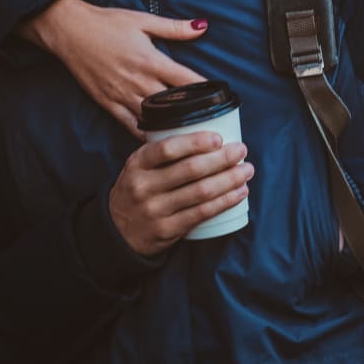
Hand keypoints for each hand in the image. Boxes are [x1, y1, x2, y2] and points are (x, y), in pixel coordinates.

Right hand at [17, 0, 207, 136]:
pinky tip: (158, 141)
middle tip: (211, 125)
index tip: (222, 99)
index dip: (206, 91)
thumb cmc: (107, 24)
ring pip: (153, 119)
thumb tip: (202, 26)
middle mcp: (138, 81)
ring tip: (190, 139)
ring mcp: (122, 95)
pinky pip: (130, 125)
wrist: (70, 31)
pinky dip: (144, 134)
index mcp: (151, 61)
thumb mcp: (144, 20)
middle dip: (193, 115)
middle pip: (173, 105)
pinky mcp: (108, 103)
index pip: (186, 80)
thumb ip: (175, 28)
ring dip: (171, 128)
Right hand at [109, 133, 253, 255]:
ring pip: (200, 192)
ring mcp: (155, 210)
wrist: (116, 232)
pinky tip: (239, 193)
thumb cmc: (137, 189)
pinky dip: (224, 202)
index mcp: (137, 163)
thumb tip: (205, 131)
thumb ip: (162, 151)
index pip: (167, 149)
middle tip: (241, 151)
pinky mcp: (167, 230)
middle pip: (190, 170)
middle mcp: (144, 186)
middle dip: (222, 159)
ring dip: (229, 180)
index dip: (195, 142)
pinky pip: (201, 213)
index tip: (218, 138)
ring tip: (246, 171)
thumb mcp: (138, 166)